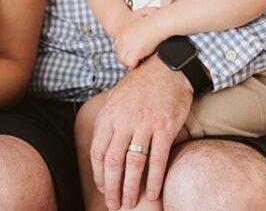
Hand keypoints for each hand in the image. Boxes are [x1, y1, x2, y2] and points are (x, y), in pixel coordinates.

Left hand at [89, 56, 192, 208]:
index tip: (102, 188)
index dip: (98, 175)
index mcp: (109, 115)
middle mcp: (124, 120)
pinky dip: (154, 179)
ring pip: (133, 164)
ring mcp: (144, 124)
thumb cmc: (141, 85)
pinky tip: (153, 193)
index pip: (98, 152)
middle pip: (113, 162)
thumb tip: (102, 146)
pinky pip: (157, 159)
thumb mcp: (116, 98)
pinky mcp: (165, 127)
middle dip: (111, 187)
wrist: (167, 68)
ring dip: (130, 188)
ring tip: (130, 203)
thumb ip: (109, 121)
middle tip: (114, 204)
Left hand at [112, 7, 164, 69]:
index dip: (124, 52)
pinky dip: (135, 65)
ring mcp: (127, 46)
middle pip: (119, 55)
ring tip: (138, 63)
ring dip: (130, 63)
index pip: (117, 46)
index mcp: (122, 33)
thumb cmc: (153, 22)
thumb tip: (135, 39)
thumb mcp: (137, 25)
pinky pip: (130, 63)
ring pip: (124, 60)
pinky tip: (141, 62)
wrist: (158, 23)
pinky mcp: (135, 52)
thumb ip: (133, 33)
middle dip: (126, 59)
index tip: (131, 55)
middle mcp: (123, 39)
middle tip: (134, 61)